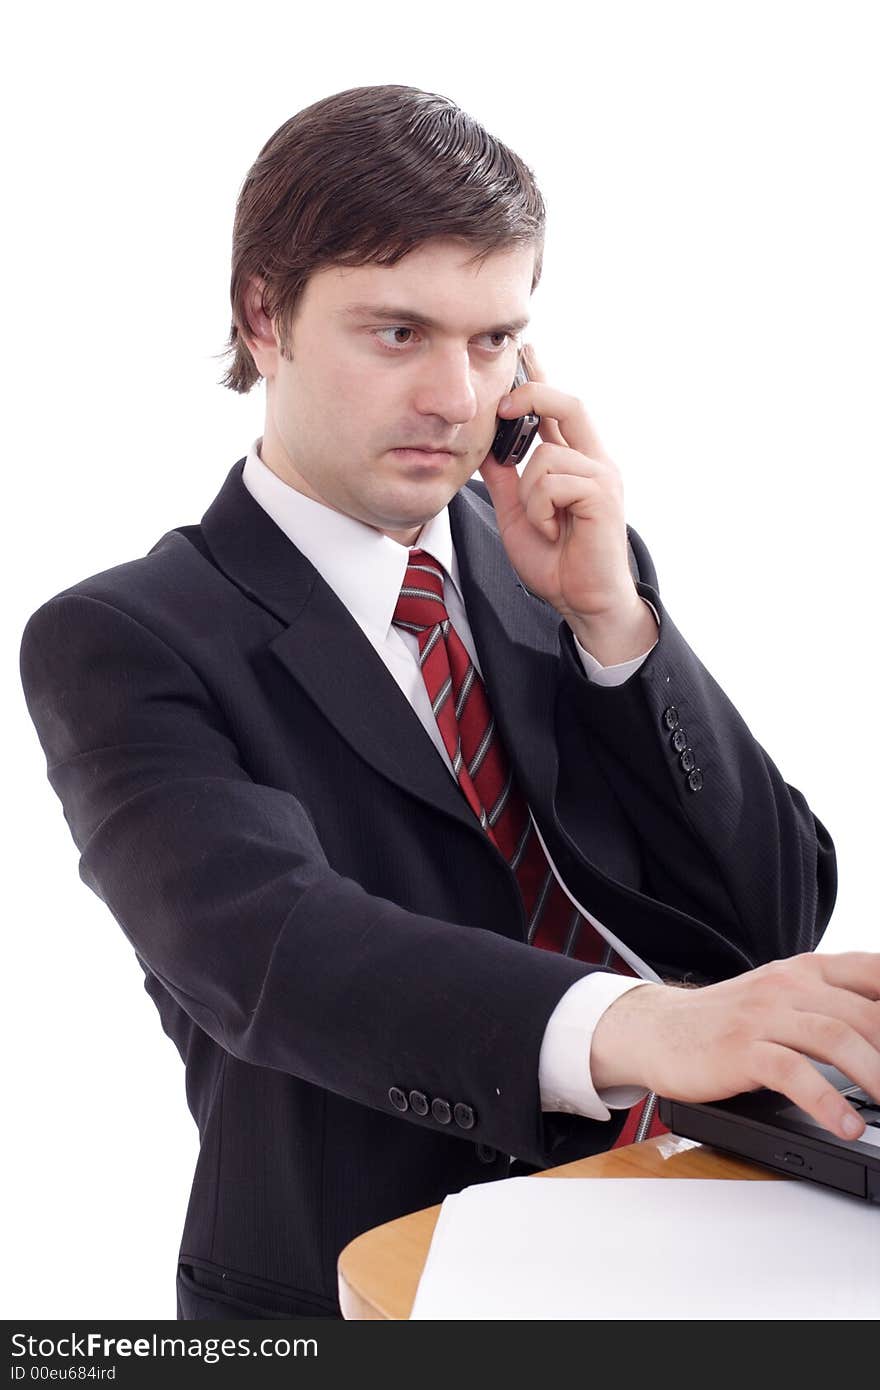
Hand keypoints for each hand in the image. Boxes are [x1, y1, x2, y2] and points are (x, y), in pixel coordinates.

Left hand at [479, 345, 647, 652]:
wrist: (583, 602)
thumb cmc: (556, 561)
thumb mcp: (518, 513)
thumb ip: (505, 478)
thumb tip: (484, 445)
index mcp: (575, 462)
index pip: (561, 409)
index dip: (542, 378)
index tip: (525, 350)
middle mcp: (594, 461)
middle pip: (570, 402)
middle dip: (535, 392)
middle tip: (504, 405)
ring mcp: (602, 476)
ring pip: (547, 454)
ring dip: (530, 493)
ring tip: (542, 524)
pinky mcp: (604, 495)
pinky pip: (553, 480)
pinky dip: (540, 508)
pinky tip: (551, 530)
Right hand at [590, 952, 879, 1140]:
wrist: (658, 1030)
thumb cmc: (729, 1022)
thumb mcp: (785, 1000)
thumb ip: (834, 1006)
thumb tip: (879, 1032)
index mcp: (807, 970)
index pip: (874, 971)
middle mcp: (789, 985)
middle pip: (865, 1012)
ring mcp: (763, 1015)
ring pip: (836, 1038)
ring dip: (876, 1075)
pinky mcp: (741, 1049)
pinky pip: (793, 1072)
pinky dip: (827, 1102)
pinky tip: (847, 1125)